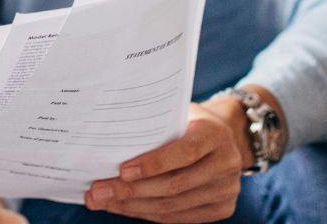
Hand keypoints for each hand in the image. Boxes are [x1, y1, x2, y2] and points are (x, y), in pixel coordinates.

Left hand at [85, 103, 241, 221]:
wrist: (223, 137)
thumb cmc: (188, 122)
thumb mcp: (177, 113)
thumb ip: (153, 124)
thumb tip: (107, 140)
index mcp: (215, 133)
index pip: (185, 152)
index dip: (153, 164)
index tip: (121, 171)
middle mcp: (227, 162)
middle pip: (175, 185)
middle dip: (132, 191)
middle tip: (98, 192)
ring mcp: (227, 189)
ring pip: (174, 206)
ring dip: (134, 206)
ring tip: (105, 201)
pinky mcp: (223, 208)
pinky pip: (180, 218)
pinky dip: (148, 214)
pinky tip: (125, 208)